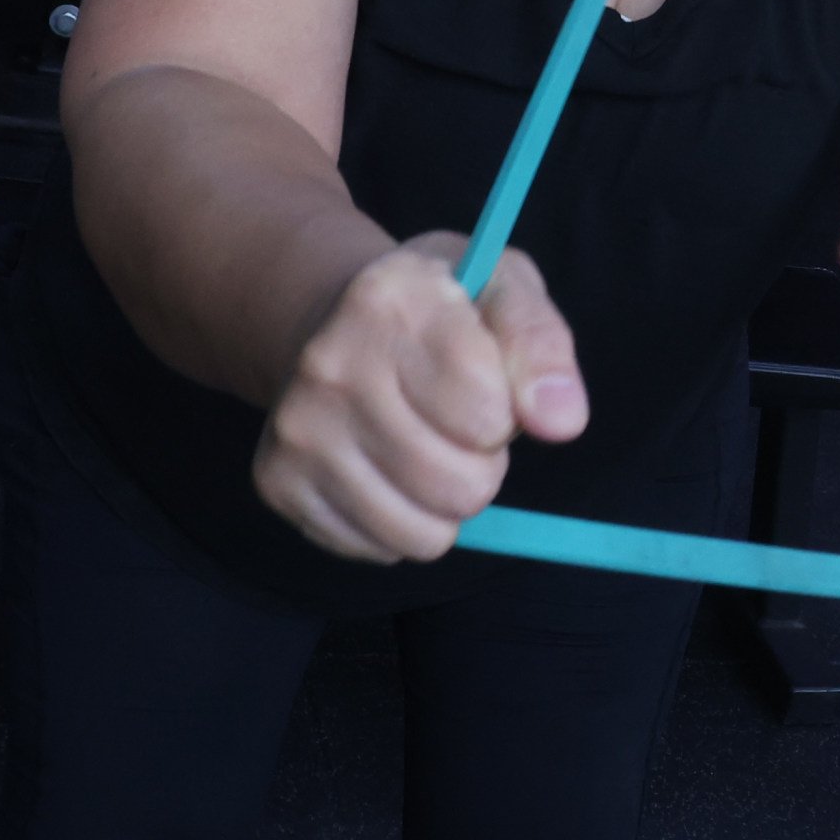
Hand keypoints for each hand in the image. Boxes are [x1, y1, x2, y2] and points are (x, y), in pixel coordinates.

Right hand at [250, 235, 587, 563]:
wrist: (330, 316)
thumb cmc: (438, 309)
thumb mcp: (502, 289)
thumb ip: (541, 346)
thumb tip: (563, 423)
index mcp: (392, 298)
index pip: (489, 412)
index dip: (505, 412)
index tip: (483, 384)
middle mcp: (329, 362)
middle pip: (461, 486)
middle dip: (482, 467)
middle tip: (458, 427)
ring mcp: (296, 428)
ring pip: (421, 535)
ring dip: (443, 506)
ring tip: (426, 449)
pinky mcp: (277, 481)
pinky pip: (378, 550)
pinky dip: (398, 523)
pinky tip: (384, 468)